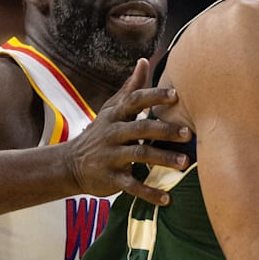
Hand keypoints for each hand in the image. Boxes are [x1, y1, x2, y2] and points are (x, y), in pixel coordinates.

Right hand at [65, 58, 191, 205]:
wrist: (70, 164)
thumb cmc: (100, 132)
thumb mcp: (111, 109)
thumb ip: (130, 88)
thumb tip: (144, 60)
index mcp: (115, 115)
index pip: (135, 101)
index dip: (154, 96)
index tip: (176, 94)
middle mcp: (112, 133)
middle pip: (140, 129)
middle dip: (165, 130)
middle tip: (188, 134)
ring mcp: (110, 156)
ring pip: (138, 156)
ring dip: (162, 159)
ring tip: (184, 163)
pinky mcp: (110, 178)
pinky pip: (131, 186)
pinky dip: (148, 193)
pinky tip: (166, 199)